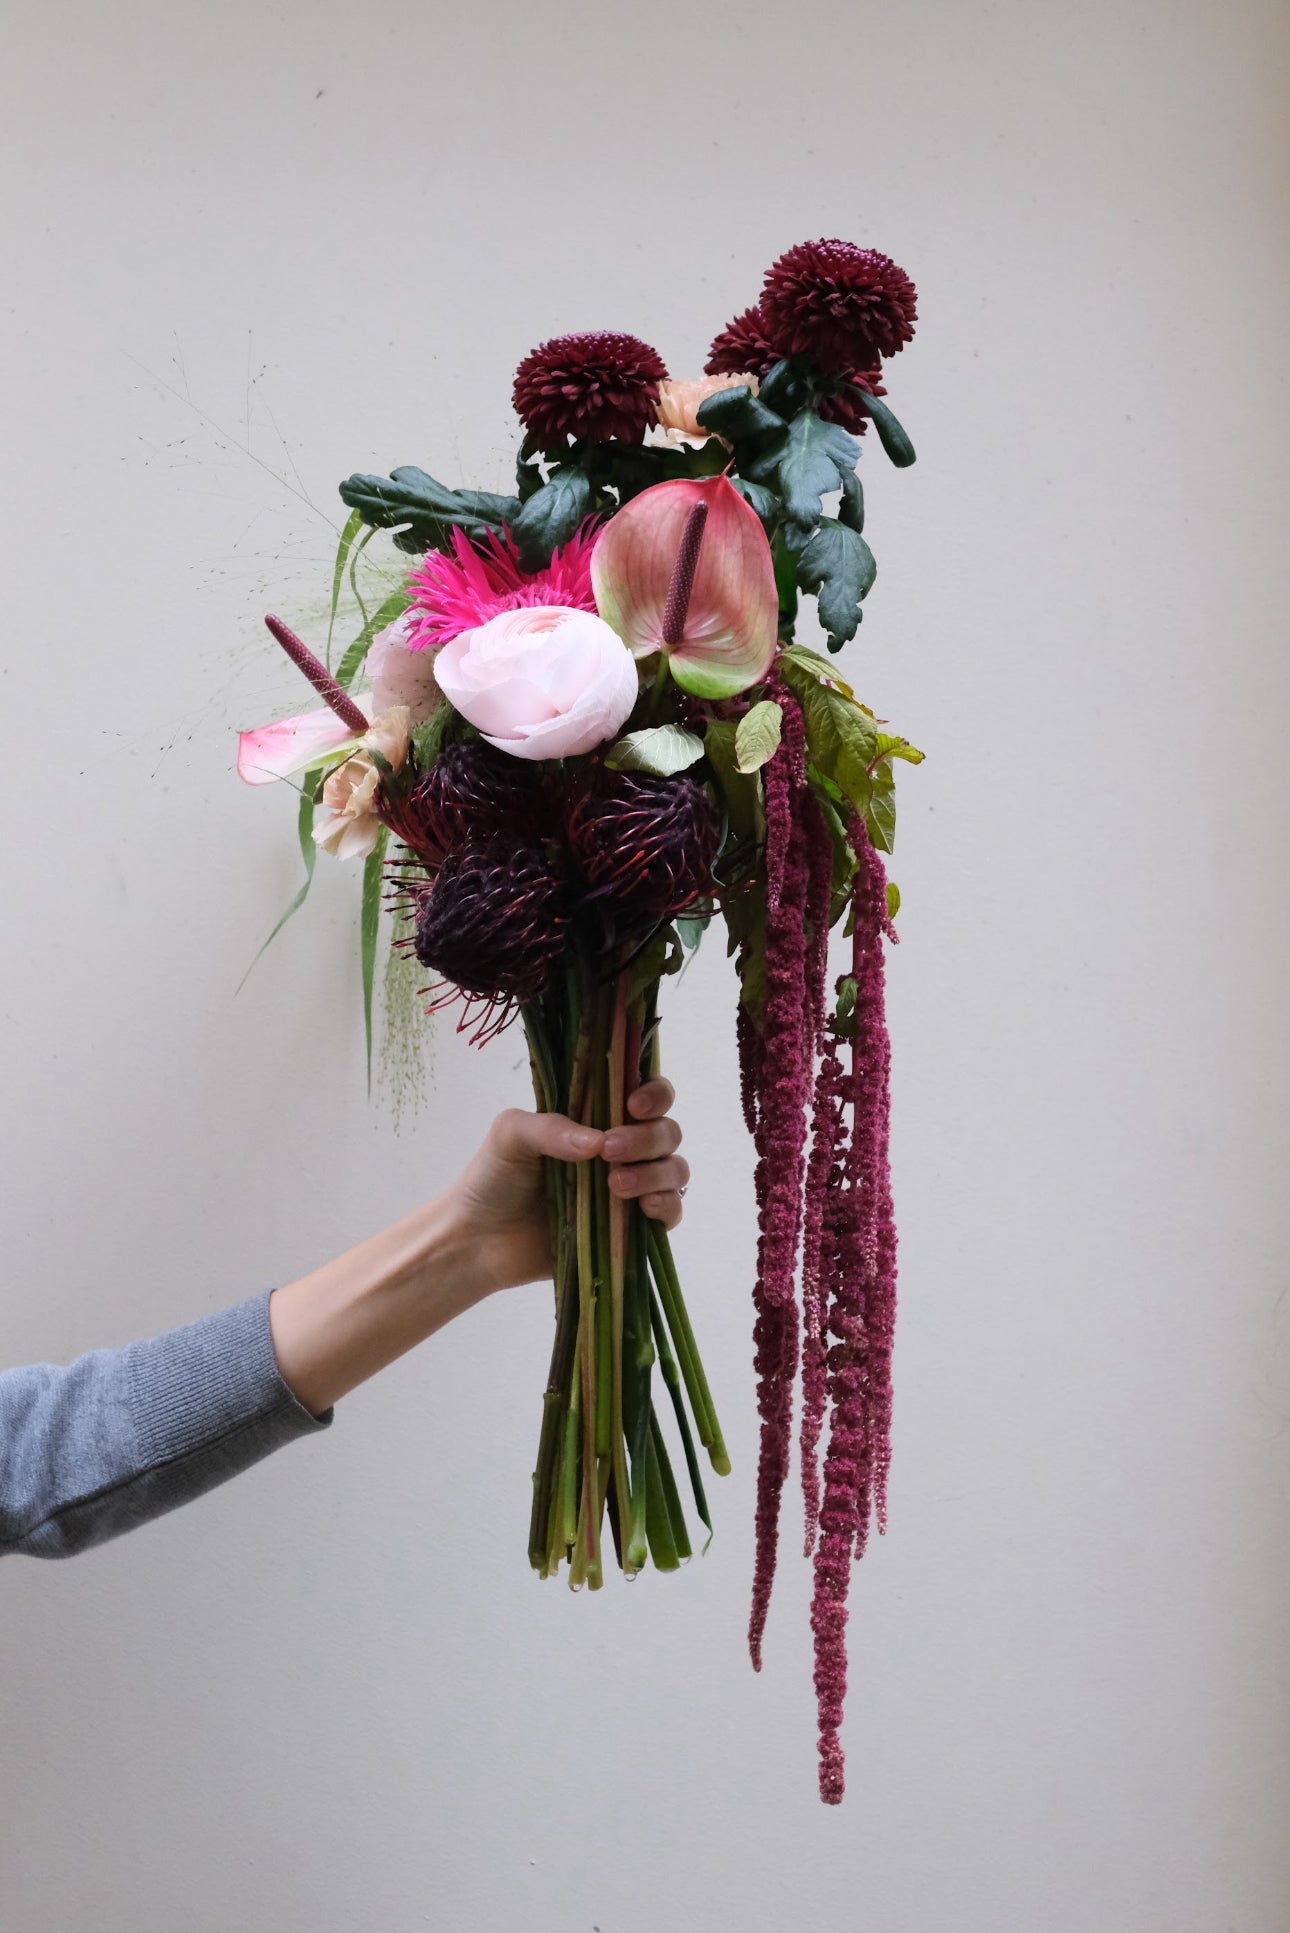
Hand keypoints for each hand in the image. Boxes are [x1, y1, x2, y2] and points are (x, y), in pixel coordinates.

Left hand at [445, 1078, 688, 1295]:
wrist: (479, 1241)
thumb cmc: (492, 1179)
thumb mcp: (511, 1135)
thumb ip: (551, 1127)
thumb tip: (597, 1142)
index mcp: (596, 1118)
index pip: (644, 1094)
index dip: (654, 1093)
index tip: (633, 1104)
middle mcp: (620, 1149)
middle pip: (666, 1130)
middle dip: (647, 1137)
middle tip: (611, 1150)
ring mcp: (628, 1189)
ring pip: (674, 1169)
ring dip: (656, 1172)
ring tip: (616, 1186)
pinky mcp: (630, 1229)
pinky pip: (671, 1212)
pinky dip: (668, 1205)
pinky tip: (644, 1207)